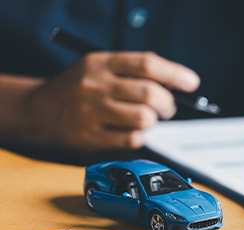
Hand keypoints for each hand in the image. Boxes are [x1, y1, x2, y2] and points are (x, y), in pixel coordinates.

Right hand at [24, 51, 199, 150]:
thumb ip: (133, 71)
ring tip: (147, 119)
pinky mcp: (91, 137)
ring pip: (143, 119)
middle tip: (168, 108)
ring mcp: (92, 112)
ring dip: (153, 121)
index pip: (147, 64)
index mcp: (102, 63)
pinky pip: (131, 139)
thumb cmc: (79, 87)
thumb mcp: (100, 67)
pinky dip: (140, 137)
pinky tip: (132, 132)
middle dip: (167, 103)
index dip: (175, 73)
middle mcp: (96, 85)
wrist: (39, 110)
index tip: (192, 83)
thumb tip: (175, 83)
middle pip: (149, 94)